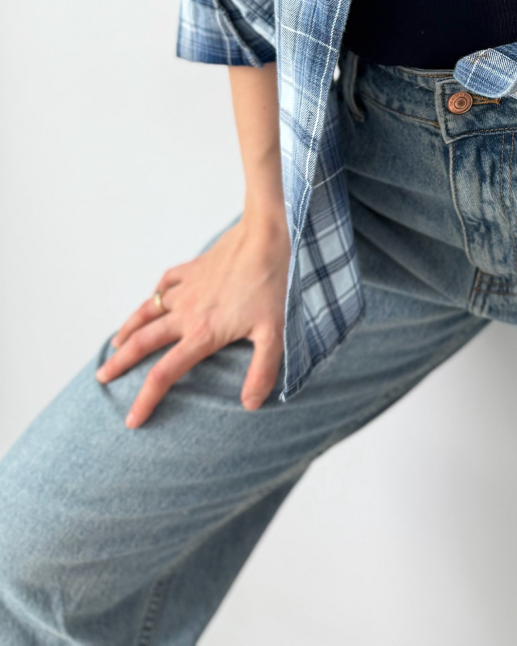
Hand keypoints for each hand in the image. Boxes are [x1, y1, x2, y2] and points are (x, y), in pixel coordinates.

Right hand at [96, 212, 290, 427]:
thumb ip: (262, 372)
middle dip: (120, 363)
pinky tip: (155, 298)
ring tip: (116, 343)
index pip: (164, 374)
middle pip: (143, 342)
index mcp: (203, 333)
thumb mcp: (273, 334)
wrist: (265, 236)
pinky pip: (166, 282)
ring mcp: (187, 288)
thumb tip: (250, 405)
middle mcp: (187, 313)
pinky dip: (156, 294)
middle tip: (102, 377)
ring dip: (129, 328)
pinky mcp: (193, 268)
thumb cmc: (272, 285)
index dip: (145, 400)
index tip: (131, 420)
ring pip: (147, 311)